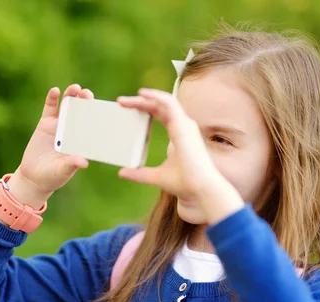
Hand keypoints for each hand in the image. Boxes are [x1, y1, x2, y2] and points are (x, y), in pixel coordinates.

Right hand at [7, 84, 92, 207]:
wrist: (34, 177)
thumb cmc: (53, 177)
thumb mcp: (63, 171)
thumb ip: (71, 165)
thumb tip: (84, 163)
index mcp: (81, 141)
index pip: (92, 125)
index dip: (96, 116)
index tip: (100, 108)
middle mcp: (73, 130)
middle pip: (82, 112)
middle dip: (86, 102)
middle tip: (88, 94)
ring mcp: (59, 125)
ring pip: (67, 106)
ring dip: (72, 96)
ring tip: (75, 88)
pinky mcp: (45, 123)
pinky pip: (50, 108)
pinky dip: (52, 99)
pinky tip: (55, 91)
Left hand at [116, 88, 243, 223]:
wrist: (199, 188)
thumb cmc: (184, 183)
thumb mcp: (155, 176)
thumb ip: (139, 174)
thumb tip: (122, 172)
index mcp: (179, 134)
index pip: (160, 115)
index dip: (145, 109)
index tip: (127, 109)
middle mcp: (183, 126)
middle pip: (159, 106)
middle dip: (140, 102)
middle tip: (121, 102)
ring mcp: (184, 124)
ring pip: (163, 102)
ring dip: (144, 97)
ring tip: (125, 99)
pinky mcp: (183, 124)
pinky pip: (169, 103)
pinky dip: (155, 96)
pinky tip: (141, 94)